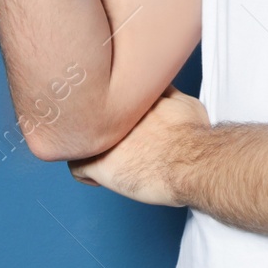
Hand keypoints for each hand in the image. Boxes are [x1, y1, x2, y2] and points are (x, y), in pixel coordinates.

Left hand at [68, 85, 209, 206]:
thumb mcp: (183, 101)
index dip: (108, 112)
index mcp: (127, 100)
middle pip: (87, 118)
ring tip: (103, 160)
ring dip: (89, 150)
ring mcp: (100, 138)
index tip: (116, 124)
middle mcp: (108, 115)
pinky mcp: (96, 163)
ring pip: (80, 141)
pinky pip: (76, 168)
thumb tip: (160, 87)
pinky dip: (87, 175)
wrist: (189, 161)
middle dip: (95, 128)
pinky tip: (100, 179)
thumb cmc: (191, 135)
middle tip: (109, 142)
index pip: (103, 98)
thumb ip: (164, 93)